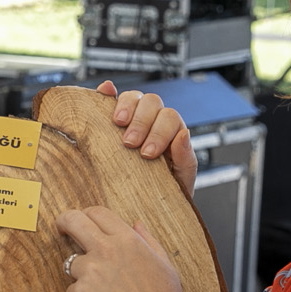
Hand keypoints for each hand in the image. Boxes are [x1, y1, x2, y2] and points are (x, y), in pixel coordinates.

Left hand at [57, 205, 192, 291]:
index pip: (97, 213)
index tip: (81, 223)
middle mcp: (105, 251)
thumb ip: (148, 241)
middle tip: (61, 230)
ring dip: (81, 275)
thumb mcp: (164, 265)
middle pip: (72, 221)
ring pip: (71, 264)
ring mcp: (88, 274)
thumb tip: (136, 224)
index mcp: (127, 241)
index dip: (86, 215)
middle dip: (64, 223)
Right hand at [98, 80, 196, 194]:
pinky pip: (112, 97)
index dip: (159, 132)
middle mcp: (155, 119)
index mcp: (173, 131)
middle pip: (152, 102)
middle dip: (141, 122)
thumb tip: (183, 135)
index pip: (170, 117)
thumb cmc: (165, 189)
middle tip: (130, 143)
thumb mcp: (181, 178)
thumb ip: (185, 157)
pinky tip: (105, 91)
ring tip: (117, 124)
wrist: (146, 200)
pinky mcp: (114, 119)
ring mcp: (134, 116)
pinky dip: (108, 92)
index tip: (147, 153)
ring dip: (125, 107)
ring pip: (134, 97)